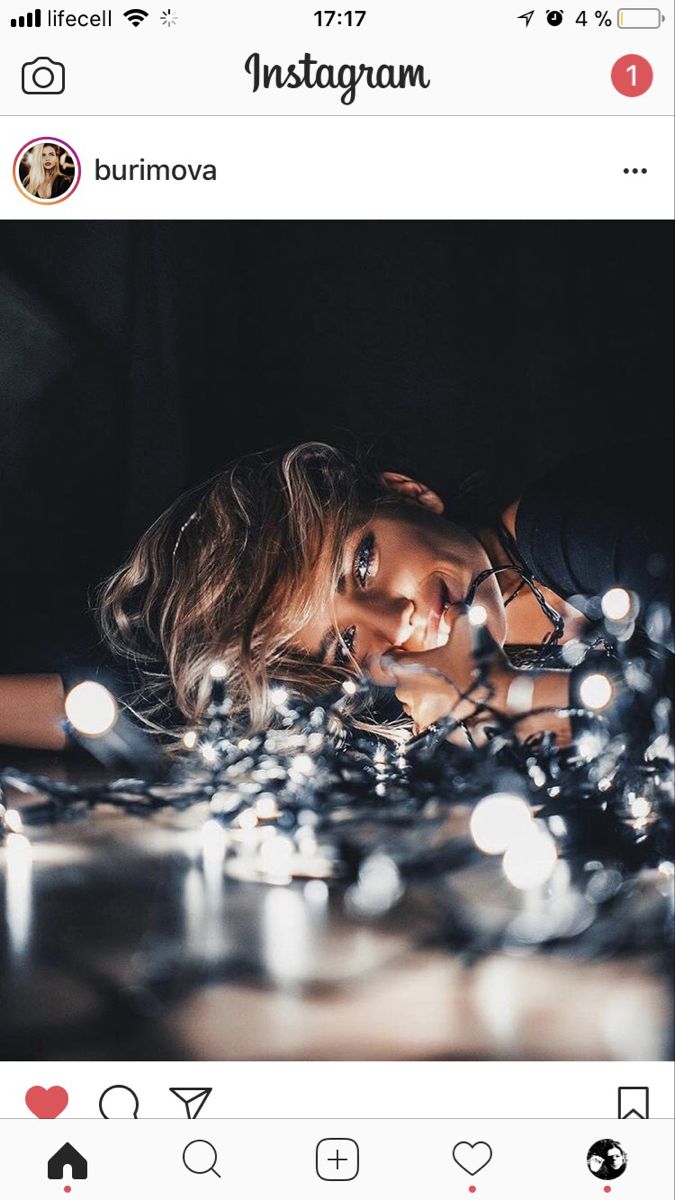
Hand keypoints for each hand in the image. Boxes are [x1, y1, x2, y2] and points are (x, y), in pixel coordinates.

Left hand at [370, 609, 514, 733]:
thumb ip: (453, 611)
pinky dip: (435, 715)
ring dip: (426, 695)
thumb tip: (448, 609)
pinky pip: (426, 722)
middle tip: (440, 669)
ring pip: (414, 702)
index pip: (386, 660)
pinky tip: (451, 707)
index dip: (397, 654)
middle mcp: (407, 694)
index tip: (410, 652)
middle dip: (416, 675)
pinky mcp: (434, 731)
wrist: (505, 699)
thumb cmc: (481, 662)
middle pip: (402, 682)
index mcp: (408, 668)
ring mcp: (420, 716)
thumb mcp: (469, 623)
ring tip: (450, 688)